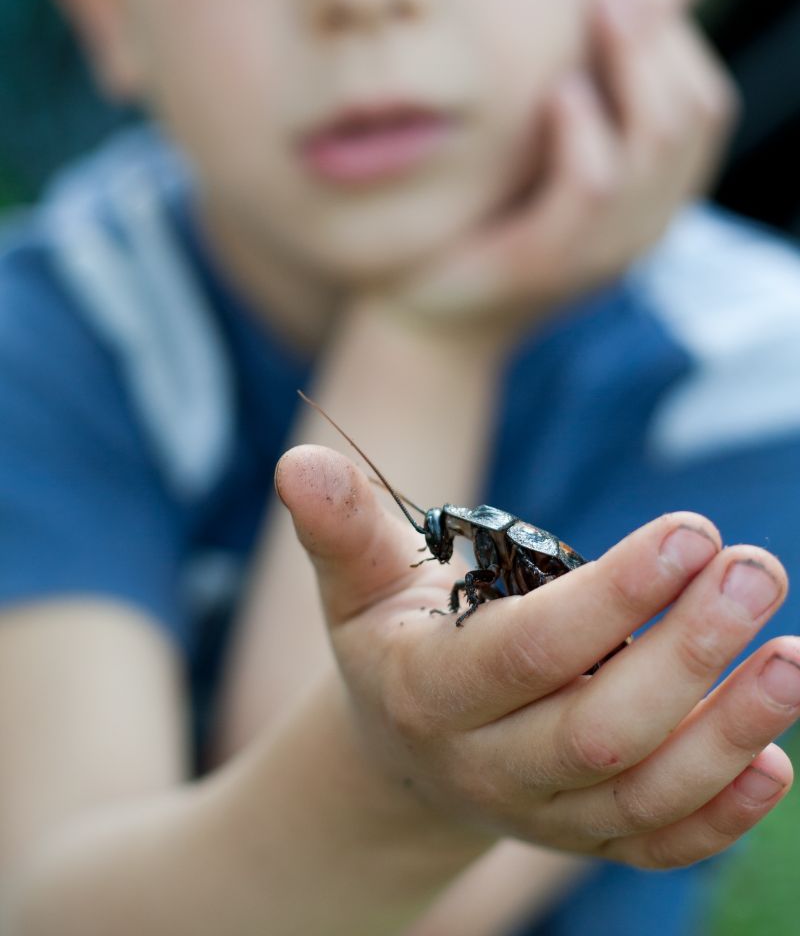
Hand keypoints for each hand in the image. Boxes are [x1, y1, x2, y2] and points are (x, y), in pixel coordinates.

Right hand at [276, 445, 797, 869]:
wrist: (402, 753)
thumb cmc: (394, 640)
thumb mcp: (359, 583)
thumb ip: (341, 526)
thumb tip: (299, 462)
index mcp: (431, 692)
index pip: (528, 652)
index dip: (610, 599)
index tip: (686, 534)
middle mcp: (488, 767)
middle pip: (600, 730)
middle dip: (686, 653)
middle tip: (755, 569)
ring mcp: (543, 814)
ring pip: (642, 795)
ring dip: (727, 732)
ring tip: (789, 656)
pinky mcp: (587, 838)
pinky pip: (656, 845)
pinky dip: (720, 816)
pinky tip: (775, 764)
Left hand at [396, 0, 736, 332]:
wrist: (416, 319)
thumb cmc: (473, 222)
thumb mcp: (533, 154)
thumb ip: (574, 95)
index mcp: (650, 195)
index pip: (704, 101)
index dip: (678, 34)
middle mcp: (644, 223)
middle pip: (694, 111)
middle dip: (661, 35)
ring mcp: (604, 250)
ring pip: (658, 143)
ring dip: (634, 65)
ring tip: (600, 8)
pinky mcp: (549, 264)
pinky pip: (593, 187)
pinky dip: (585, 131)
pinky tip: (559, 90)